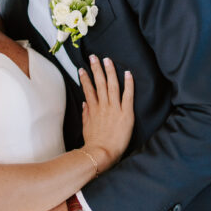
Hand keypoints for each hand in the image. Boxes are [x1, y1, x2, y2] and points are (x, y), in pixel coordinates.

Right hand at [80, 55, 133, 171]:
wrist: (101, 153)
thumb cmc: (94, 143)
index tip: (82, 69)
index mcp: (93, 110)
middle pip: (99, 83)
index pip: (88, 90)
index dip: (85, 78)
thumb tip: (85, 103)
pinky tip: (127, 73)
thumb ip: (86, 113)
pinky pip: (128, 96)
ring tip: (107, 60)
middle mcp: (103, 106)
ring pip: (112, 86)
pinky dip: (128, 84)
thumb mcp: (87, 127)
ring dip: (109, 72)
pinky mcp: (125, 114)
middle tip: (94, 57)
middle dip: (96, 69)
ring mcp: (114, 109)